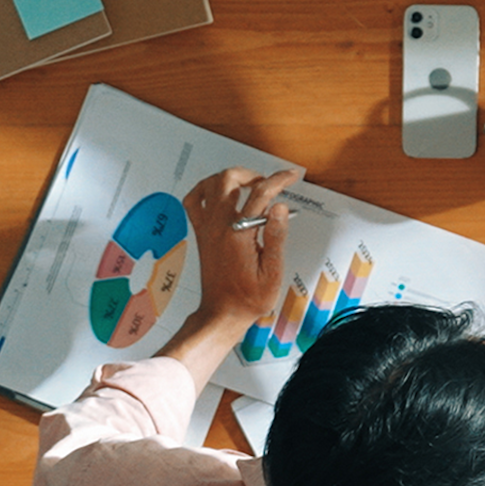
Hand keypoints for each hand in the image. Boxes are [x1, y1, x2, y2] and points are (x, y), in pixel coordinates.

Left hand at [184, 167, 297, 329]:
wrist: (223, 312)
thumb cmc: (248, 298)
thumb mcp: (272, 272)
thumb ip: (276, 237)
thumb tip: (280, 208)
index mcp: (238, 234)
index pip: (260, 194)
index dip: (279, 180)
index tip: (290, 176)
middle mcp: (218, 227)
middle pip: (229, 180)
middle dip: (252, 174)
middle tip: (268, 182)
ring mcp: (206, 228)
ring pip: (209, 184)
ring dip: (229, 178)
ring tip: (247, 184)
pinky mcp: (201, 233)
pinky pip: (193, 201)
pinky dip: (204, 189)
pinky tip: (218, 192)